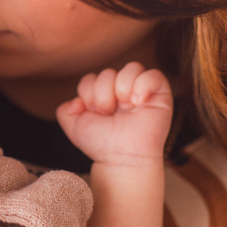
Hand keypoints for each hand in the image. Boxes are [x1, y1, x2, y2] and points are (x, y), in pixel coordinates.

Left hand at [55, 62, 172, 165]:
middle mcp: (121, 91)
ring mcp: (141, 91)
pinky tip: (137, 103)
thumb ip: (65, 111)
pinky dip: (143, 85)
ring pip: (131, 67)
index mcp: (103, 96)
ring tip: (125, 107)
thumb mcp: (74, 128)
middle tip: (109, 114)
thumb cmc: (102, 145)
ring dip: (122, 88)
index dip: (88, 93)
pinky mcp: (160, 94)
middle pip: (108, 72)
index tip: (95, 113)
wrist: (122, 158)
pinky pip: (154, 74)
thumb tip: (76, 100)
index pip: (91, 78)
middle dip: (103, 94)